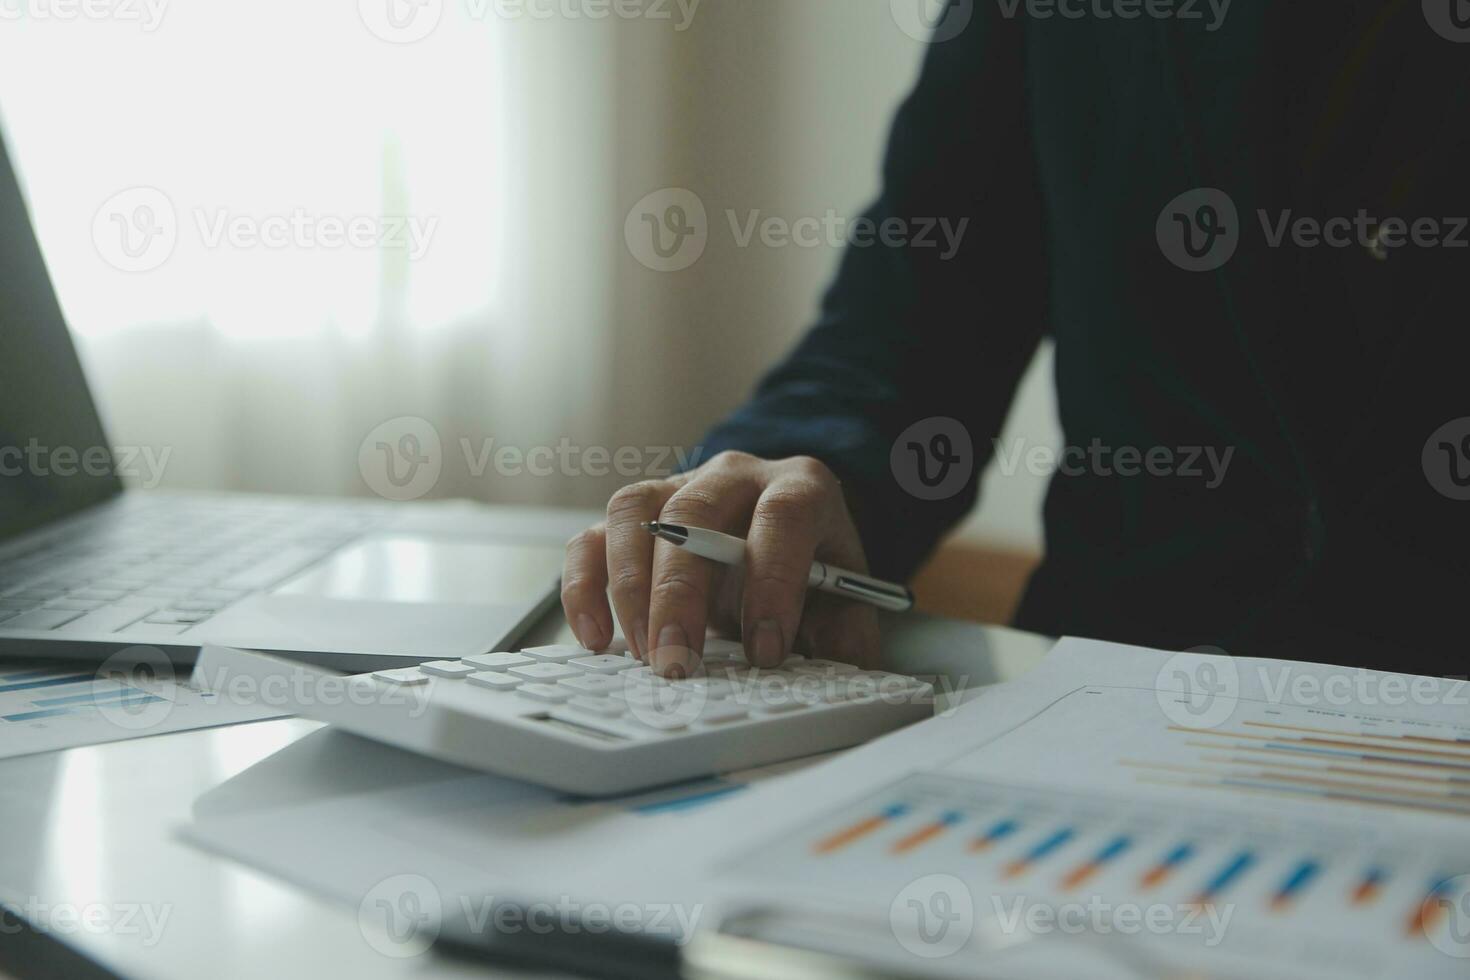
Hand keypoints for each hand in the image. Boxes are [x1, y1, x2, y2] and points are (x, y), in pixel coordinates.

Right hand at [561, 451, 880, 675]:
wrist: (785, 526)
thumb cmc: (813, 561)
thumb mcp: (847, 592)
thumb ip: (848, 628)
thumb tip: (841, 665)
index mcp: (798, 486)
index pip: (782, 517)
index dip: (772, 583)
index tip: (765, 650)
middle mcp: (732, 477)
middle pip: (694, 516)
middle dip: (681, 593)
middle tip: (678, 659)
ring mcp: (677, 489)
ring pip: (634, 515)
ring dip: (629, 589)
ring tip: (643, 652)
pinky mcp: (635, 517)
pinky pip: (592, 539)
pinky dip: (585, 587)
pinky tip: (595, 636)